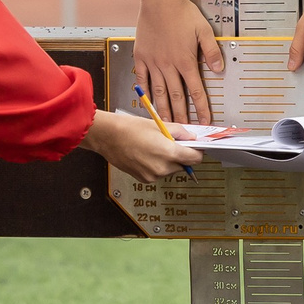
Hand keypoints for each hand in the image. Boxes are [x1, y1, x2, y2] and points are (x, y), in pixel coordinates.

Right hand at [80, 109, 201, 183]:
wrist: (107, 137)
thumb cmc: (129, 128)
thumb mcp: (158, 125)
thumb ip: (179, 132)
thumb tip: (191, 137)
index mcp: (169, 153)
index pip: (195, 159)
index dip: (196, 152)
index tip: (195, 147)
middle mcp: (163, 168)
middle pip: (183, 165)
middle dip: (180, 155)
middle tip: (169, 142)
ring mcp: (153, 175)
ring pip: (170, 169)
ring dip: (167, 160)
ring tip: (153, 147)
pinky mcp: (144, 179)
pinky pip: (158, 173)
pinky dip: (156, 165)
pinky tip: (145, 154)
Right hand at [135, 0, 222, 123]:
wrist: (159, 0)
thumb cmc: (182, 13)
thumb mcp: (204, 30)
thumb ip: (212, 51)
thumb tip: (219, 69)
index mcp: (186, 61)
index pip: (196, 90)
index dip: (201, 108)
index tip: (204, 121)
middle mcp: (169, 65)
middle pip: (176, 96)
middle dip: (182, 116)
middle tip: (184, 130)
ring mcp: (153, 62)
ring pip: (159, 92)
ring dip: (164, 109)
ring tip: (166, 123)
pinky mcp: (141, 57)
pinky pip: (142, 79)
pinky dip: (145, 92)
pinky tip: (147, 102)